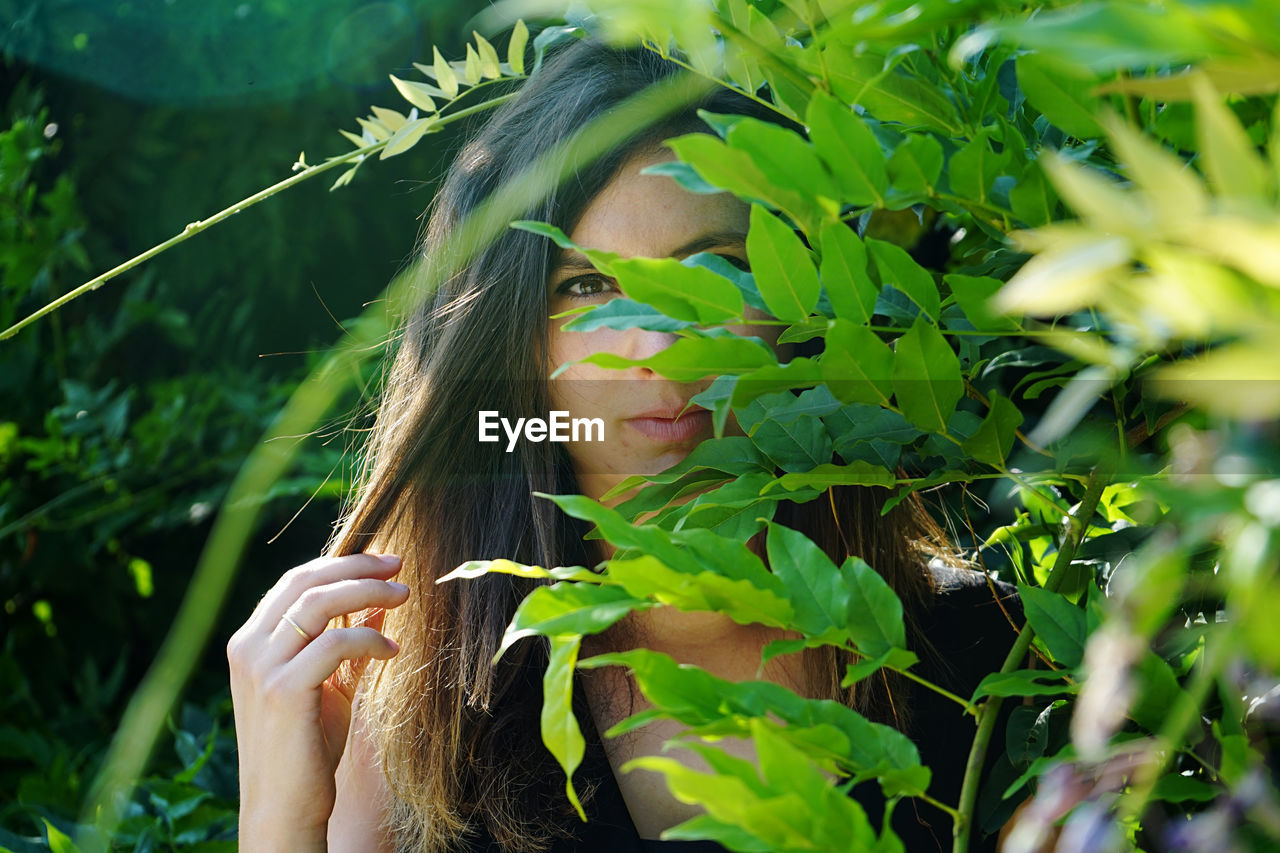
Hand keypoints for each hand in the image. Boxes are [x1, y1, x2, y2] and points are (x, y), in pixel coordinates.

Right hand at [227, 553, 408, 848]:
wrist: (284, 807)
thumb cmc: (306, 747)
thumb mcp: (329, 685)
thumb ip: (346, 644)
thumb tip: (380, 604)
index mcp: (251, 640)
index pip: (295, 581)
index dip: (342, 564)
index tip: (384, 562)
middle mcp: (248, 646)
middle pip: (306, 581)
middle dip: (358, 566)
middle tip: (400, 564)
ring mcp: (260, 667)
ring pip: (319, 602)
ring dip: (368, 591)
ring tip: (405, 595)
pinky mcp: (283, 689)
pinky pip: (335, 642)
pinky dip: (370, 637)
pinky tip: (393, 650)